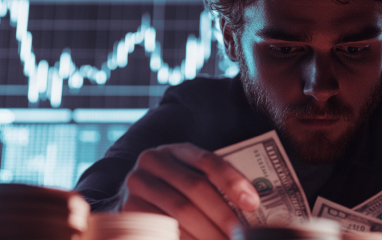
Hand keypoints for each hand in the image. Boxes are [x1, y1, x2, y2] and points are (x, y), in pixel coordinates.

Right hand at [121, 143, 259, 239]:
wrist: (136, 199)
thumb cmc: (175, 190)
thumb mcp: (194, 178)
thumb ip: (218, 186)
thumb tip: (251, 206)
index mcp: (177, 150)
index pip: (209, 162)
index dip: (233, 182)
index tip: (252, 204)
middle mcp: (153, 161)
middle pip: (196, 188)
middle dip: (224, 215)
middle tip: (242, 234)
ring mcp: (137, 184)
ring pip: (181, 211)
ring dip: (208, 232)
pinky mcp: (128, 209)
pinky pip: (164, 227)